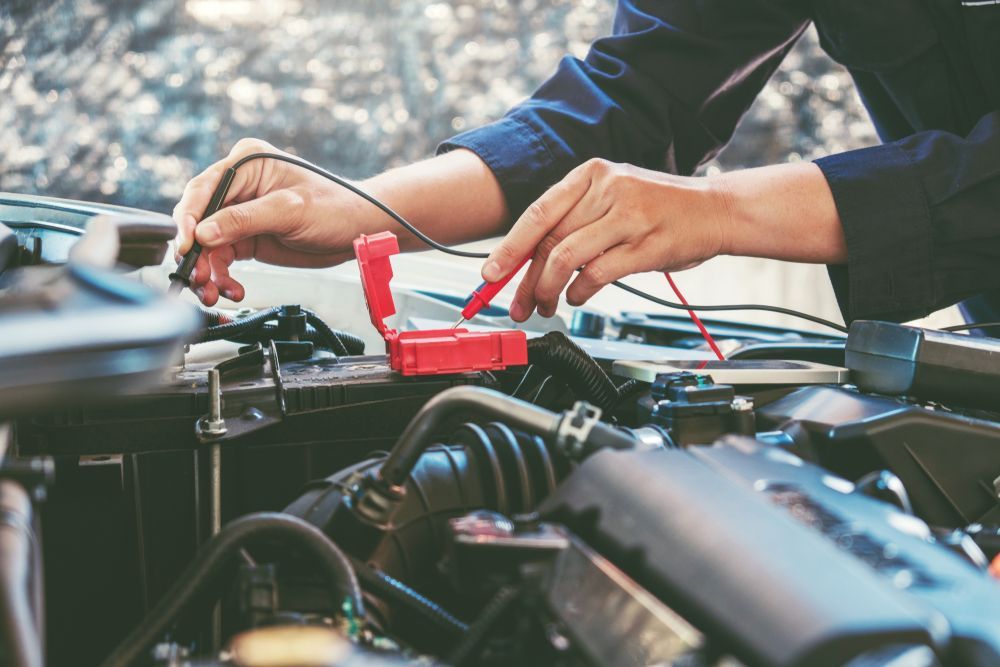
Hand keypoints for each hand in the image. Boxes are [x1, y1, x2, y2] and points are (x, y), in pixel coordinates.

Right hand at [172, 138, 367, 305]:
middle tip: (199, 278)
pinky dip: (222, 277)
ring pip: (207, 244)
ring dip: (207, 271)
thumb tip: (202, 233)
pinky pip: (222, 258)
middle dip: (196, 252)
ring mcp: (240, 212)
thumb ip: (244, 221)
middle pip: (198, 219)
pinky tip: (232, 290)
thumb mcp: (289, 210)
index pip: (203, 190)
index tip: (184, 247)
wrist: (357, 230)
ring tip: (214, 293)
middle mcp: (238, 185)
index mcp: (246, 163)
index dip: (187, 219)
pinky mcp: (245, 237)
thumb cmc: (334, 207)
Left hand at [482, 158, 731, 320]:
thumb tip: (524, 259)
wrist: (715, 209)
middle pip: (549, 241)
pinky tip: (576, 297)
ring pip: (566, 258)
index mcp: (590, 175)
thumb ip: (573, 221)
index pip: (537, 213)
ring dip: (548, 290)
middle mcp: (607, 190)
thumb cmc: (657, 208)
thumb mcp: (611, 198)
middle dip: (525, 280)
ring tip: (545, 306)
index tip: (490, 274)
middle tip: (517, 305)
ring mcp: (628, 216)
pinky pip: (597, 274)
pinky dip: (579, 292)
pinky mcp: (646, 245)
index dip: (509, 248)